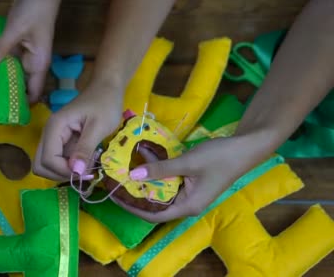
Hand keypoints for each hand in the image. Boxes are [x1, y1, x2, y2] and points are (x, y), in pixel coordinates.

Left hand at [0, 0, 59, 102]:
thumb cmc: (36, 9)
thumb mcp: (16, 29)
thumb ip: (0, 49)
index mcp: (38, 65)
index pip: (32, 95)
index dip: (18, 105)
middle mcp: (32, 64)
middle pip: (15, 85)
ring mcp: (23, 55)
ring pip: (5, 72)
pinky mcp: (15, 45)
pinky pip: (1, 58)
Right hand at [33, 80, 123, 180]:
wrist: (107, 88)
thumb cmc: (105, 103)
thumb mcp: (99, 126)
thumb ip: (85, 148)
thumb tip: (75, 171)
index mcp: (54, 127)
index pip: (47, 159)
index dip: (64, 171)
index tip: (85, 171)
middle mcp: (49, 134)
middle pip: (41, 165)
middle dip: (60, 174)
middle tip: (83, 171)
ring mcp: (54, 138)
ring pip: (47, 165)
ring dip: (64, 171)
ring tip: (85, 165)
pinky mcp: (61, 142)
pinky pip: (58, 161)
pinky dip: (69, 166)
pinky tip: (86, 159)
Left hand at [117, 134, 267, 221]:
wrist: (245, 147)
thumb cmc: (219, 157)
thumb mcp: (187, 162)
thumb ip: (160, 169)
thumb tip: (133, 176)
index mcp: (187, 206)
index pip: (154, 215)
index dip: (133, 209)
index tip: (116, 197)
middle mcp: (186, 203)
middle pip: (155, 203)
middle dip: (136, 192)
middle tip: (115, 180)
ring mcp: (189, 192)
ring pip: (161, 189)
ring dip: (145, 178)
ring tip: (125, 166)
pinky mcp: (190, 180)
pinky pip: (168, 179)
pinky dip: (157, 169)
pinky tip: (145, 155)